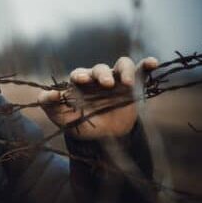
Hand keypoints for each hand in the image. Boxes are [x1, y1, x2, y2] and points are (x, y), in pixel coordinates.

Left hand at [37, 56, 157, 139]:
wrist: (102, 139)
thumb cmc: (79, 124)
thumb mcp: (60, 117)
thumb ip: (49, 104)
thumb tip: (49, 94)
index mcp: (80, 84)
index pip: (78, 74)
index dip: (80, 76)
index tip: (81, 81)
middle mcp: (97, 78)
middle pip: (99, 68)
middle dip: (102, 74)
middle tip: (106, 84)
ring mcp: (116, 80)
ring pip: (121, 65)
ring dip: (124, 70)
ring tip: (126, 83)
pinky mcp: (133, 86)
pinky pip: (140, 71)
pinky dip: (146, 64)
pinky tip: (152, 63)